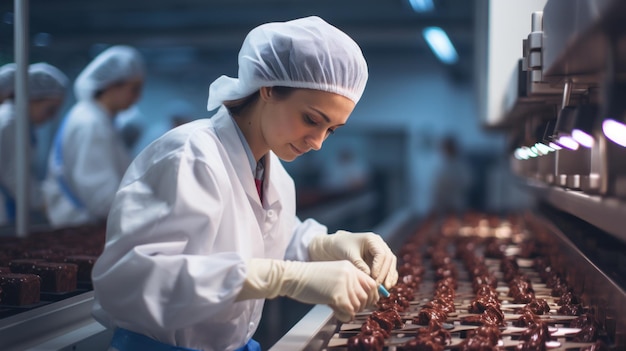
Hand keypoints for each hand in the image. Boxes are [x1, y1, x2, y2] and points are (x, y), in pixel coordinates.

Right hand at [236, 259, 377, 321]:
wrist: (293, 276)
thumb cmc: (310, 278)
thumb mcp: (333, 275)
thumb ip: (348, 284)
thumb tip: (362, 301)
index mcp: (350, 267)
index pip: (371, 283)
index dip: (371, 296)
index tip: (365, 303)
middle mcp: (350, 273)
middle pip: (368, 296)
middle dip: (361, 306)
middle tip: (349, 308)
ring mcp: (344, 283)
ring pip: (358, 305)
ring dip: (350, 311)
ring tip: (338, 309)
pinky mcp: (337, 294)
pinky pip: (349, 311)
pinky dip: (343, 315)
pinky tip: (334, 311)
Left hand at [308, 230, 397, 288]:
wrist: (337, 246)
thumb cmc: (341, 248)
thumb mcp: (349, 255)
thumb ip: (359, 265)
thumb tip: (369, 276)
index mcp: (372, 240)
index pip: (381, 253)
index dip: (379, 266)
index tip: (373, 277)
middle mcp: (380, 245)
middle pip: (389, 259)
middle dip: (385, 273)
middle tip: (378, 285)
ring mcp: (382, 252)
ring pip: (391, 264)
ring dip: (389, 276)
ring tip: (385, 288)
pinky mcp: (381, 260)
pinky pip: (389, 269)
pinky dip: (389, 277)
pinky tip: (387, 286)